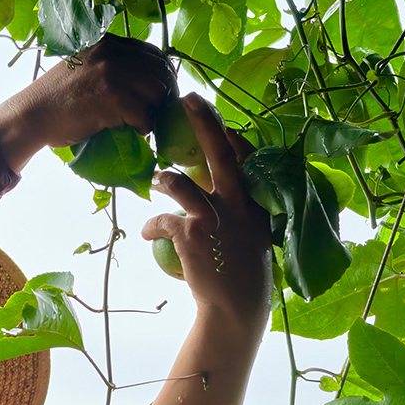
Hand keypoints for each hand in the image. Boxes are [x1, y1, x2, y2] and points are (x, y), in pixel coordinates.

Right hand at [0, 34, 176, 171]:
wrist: (32, 115)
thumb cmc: (55, 98)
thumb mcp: (83, 66)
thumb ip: (108, 64)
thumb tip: (143, 79)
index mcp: (107, 43)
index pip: (152, 54)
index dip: (159, 75)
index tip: (155, 93)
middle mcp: (113, 53)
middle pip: (160, 73)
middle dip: (161, 95)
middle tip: (153, 112)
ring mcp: (114, 75)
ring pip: (157, 93)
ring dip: (153, 112)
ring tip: (141, 122)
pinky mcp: (113, 99)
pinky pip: (145, 115)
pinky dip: (144, 126)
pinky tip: (134, 130)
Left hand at [141, 93, 272, 330]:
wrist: (235, 306)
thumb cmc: (241, 271)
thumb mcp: (250, 235)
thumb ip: (237, 210)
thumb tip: (213, 192)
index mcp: (255, 202)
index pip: (246, 159)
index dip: (231, 137)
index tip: (221, 122)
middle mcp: (238, 204)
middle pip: (221, 154)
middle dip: (204, 122)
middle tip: (189, 98)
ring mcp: (215, 217)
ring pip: (179, 184)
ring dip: (163, 180)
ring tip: (156, 180)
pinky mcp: (190, 234)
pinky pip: (161, 219)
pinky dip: (152, 225)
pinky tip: (149, 233)